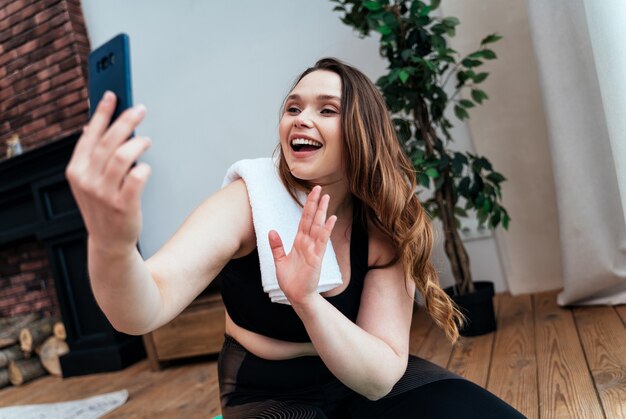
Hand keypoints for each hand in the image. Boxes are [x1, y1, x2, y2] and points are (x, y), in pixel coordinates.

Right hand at [65, 91, 151, 252]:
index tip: (112, 94)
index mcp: (76, 170)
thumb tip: (89, 127)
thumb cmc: (102, 207)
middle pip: (109, 140)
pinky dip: (144, 168)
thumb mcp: (87, 181)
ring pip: (123, 155)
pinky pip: (137, 176)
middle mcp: (87, 180)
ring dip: (138, 143)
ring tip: (146, 141)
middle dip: (126, 120)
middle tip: (140, 109)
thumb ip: (90, 156)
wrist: (109, 241)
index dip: (102, 112)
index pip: (90, 134)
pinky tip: (146, 167)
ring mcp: (104, 193)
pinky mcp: (123, 204)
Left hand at [268, 186, 336, 305]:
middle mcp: (307, 243)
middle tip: (319, 188)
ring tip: (326, 198)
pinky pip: (321, 241)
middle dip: (315, 203)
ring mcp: (313, 249)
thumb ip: (276, 246)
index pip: (304, 220)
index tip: (311, 193)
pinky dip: (326, 230)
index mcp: (299, 242)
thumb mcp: (279, 261)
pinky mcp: (316, 258)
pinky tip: (330, 219)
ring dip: (322, 212)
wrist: (296, 296)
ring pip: (318, 227)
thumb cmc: (290, 280)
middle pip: (312, 219)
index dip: (307, 206)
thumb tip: (271, 231)